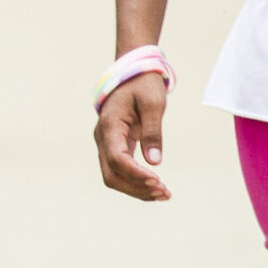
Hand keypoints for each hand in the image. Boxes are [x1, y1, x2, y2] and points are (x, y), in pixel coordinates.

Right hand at [95, 71, 170, 200]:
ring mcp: (106, 143)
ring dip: (137, 189)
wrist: (132, 73)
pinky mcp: (115, 146)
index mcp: (110, 125)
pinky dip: (136, 182)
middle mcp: (103, 137)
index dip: (136, 174)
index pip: (117, 159)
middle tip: (164, 192)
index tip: (158, 181)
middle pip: (111, 175)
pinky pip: (120, 171)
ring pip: (114, 177)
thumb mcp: (153, 103)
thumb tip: (154, 162)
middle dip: (136, 188)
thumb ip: (152, 132)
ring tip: (164, 193)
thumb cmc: (143, 85)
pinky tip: (155, 187)